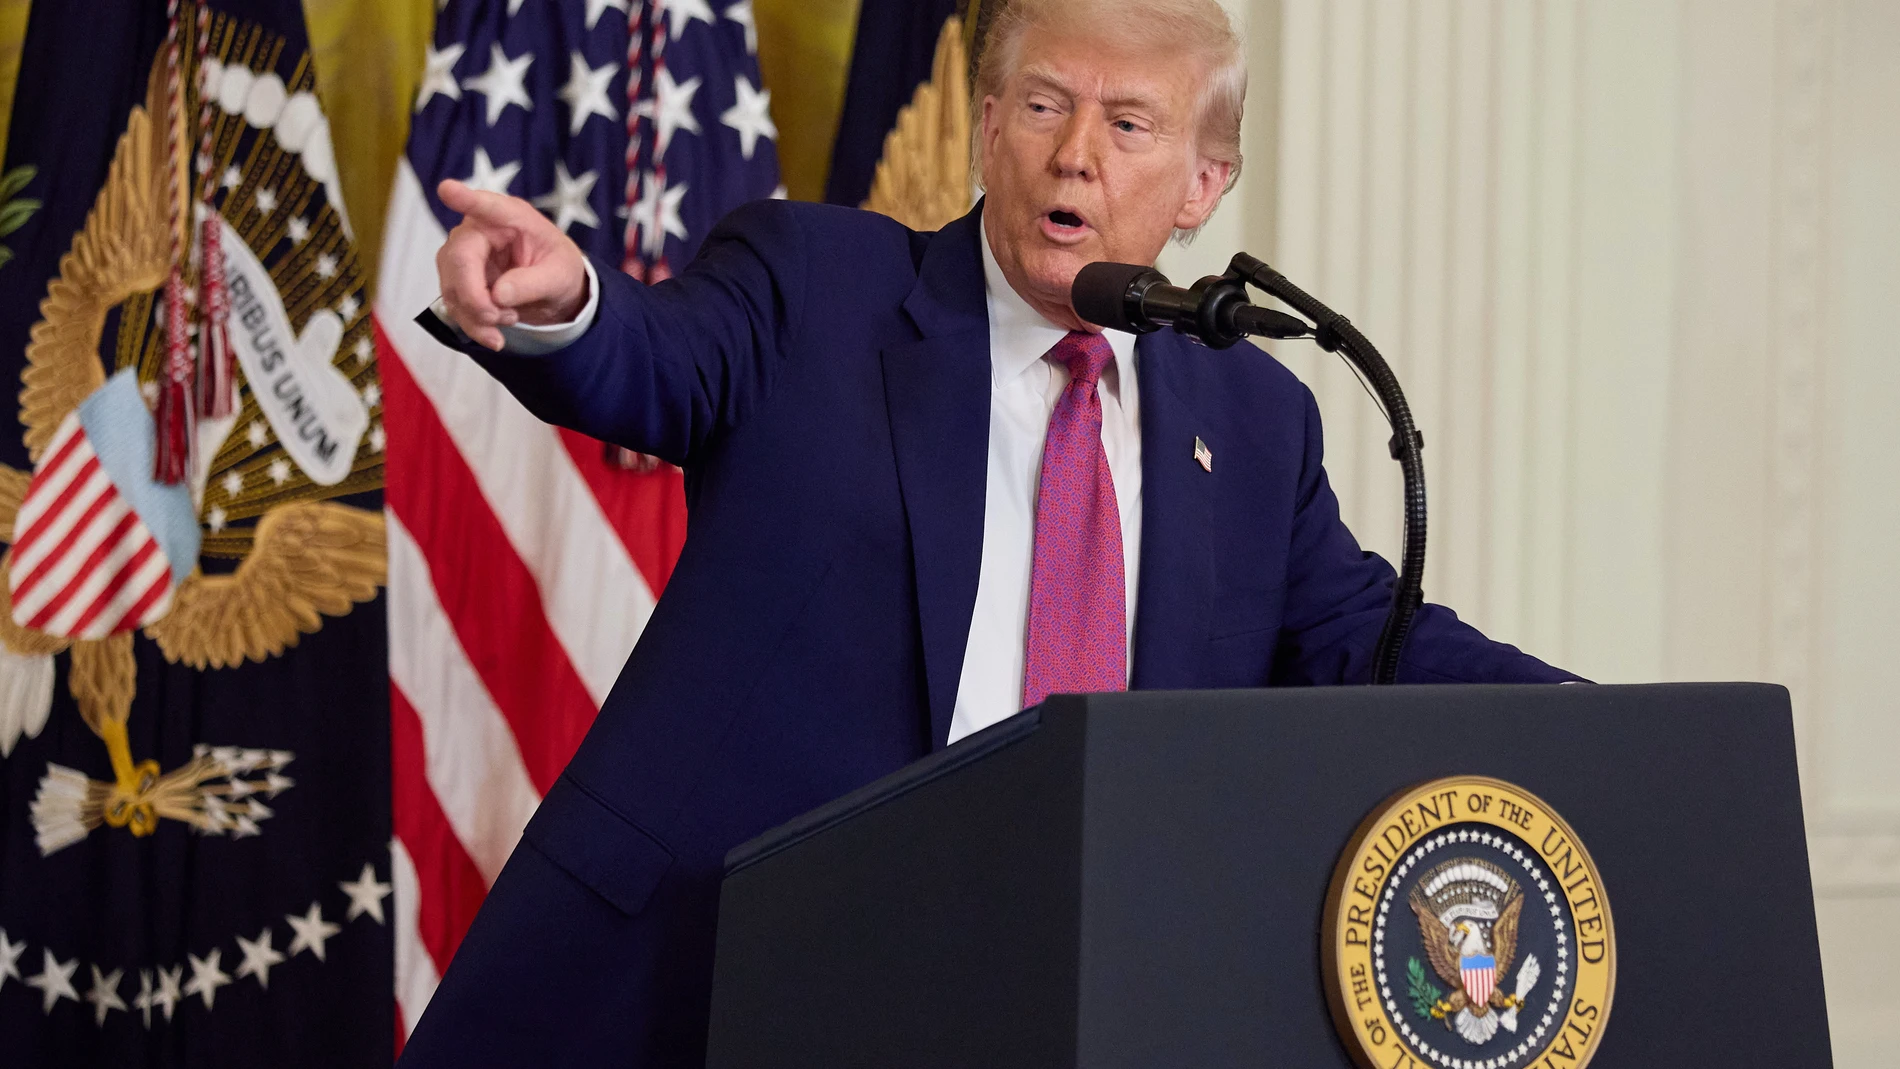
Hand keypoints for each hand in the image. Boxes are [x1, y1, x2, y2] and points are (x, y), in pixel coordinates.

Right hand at [434, 178, 589, 349]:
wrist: (552, 289)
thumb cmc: (558, 269)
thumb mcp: (560, 276)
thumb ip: (533, 283)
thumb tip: (498, 296)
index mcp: (511, 217)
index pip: (486, 206)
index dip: (465, 199)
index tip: (448, 190)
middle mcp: (480, 229)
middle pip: (458, 259)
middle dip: (475, 297)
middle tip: (500, 318)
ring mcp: (464, 254)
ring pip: (452, 286)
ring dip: (476, 316)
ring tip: (510, 321)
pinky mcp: (458, 279)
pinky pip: (454, 305)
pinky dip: (473, 325)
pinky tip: (495, 335)